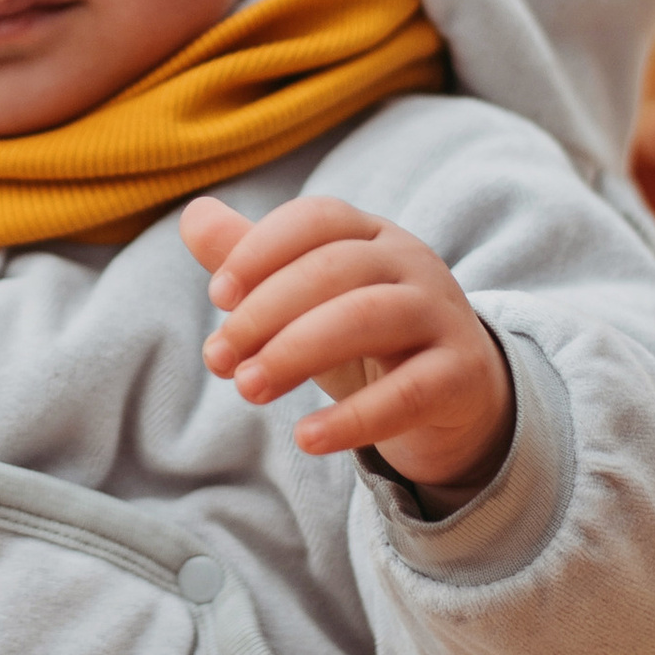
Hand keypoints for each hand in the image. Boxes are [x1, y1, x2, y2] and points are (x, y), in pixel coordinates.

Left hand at [179, 193, 514, 494]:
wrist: (459, 396)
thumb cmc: (368, 338)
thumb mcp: (310, 300)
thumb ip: (254, 260)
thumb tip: (193, 216)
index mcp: (372, 235)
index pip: (316, 219)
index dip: (261, 250)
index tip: (217, 295)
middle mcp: (412, 262)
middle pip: (335, 269)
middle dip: (265, 312)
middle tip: (218, 360)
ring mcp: (442, 316)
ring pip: (367, 318)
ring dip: (296, 351)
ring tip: (247, 389)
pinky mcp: (461, 376)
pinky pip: (407, 393)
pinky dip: (353, 419)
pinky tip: (306, 438)